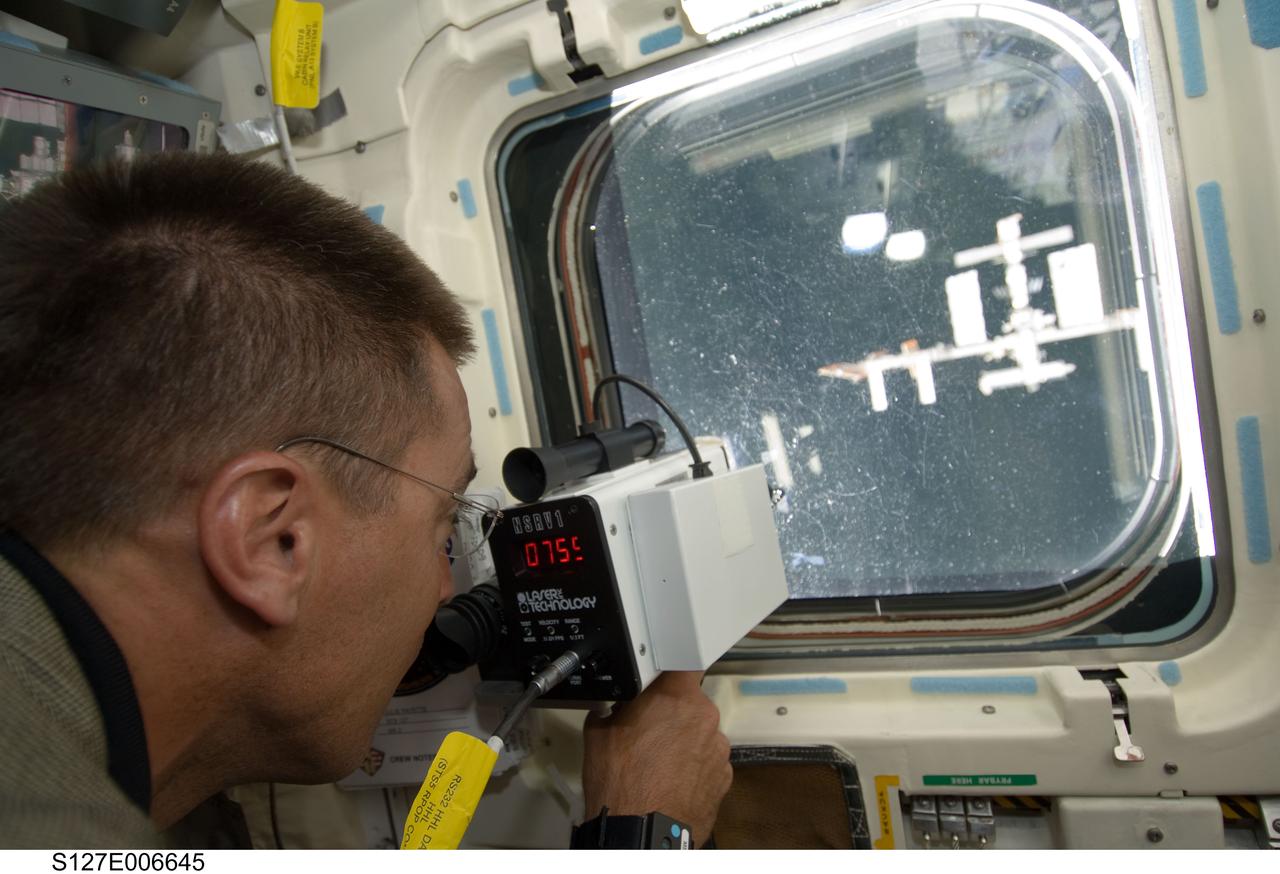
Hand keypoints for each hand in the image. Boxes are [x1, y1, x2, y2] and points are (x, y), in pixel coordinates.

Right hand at [581, 671, 731, 845]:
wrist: (642, 831)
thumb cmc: (622, 783)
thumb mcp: (599, 732)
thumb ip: (614, 708)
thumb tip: (611, 708)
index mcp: (676, 696)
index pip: (684, 662)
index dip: (671, 671)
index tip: (661, 678)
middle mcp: (704, 716)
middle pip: (691, 702)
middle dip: (672, 712)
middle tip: (647, 729)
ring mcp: (717, 747)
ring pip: (700, 733)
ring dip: (684, 741)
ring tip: (657, 761)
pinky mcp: (724, 775)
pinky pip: (707, 761)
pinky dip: (693, 767)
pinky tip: (670, 779)